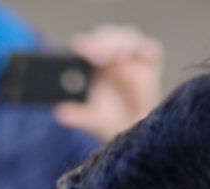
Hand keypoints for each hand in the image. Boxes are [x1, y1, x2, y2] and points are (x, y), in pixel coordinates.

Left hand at [58, 26, 161, 140]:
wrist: (133, 131)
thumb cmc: (109, 120)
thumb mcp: (92, 120)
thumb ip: (76, 116)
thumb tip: (60, 113)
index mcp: (92, 62)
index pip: (87, 45)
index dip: (85, 45)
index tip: (81, 51)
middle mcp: (111, 53)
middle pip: (106, 37)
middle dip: (102, 43)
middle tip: (98, 57)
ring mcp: (131, 54)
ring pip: (126, 38)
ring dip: (122, 44)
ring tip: (117, 56)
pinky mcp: (149, 59)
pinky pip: (150, 48)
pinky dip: (145, 49)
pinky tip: (140, 56)